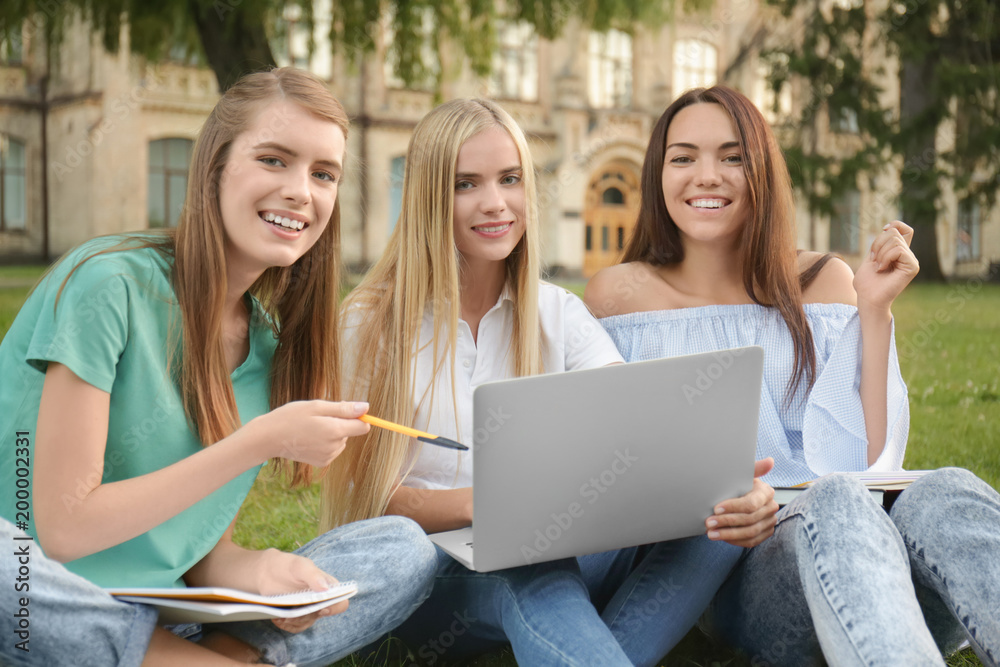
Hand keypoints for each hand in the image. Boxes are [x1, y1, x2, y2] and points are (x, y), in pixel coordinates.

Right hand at [249, 400, 370, 466]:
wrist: (269, 438)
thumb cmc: (291, 417)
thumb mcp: (317, 406)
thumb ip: (344, 409)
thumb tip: (366, 408)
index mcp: (335, 431)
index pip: (363, 427)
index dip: (358, 417)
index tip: (345, 410)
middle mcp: (334, 447)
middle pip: (351, 432)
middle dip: (340, 422)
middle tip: (318, 417)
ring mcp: (328, 457)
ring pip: (342, 440)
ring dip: (332, 432)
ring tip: (311, 427)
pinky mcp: (322, 463)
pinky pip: (333, 449)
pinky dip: (326, 442)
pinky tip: (310, 438)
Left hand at [252, 549, 348, 633]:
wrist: (267, 572)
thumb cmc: (287, 566)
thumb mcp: (299, 566)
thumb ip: (313, 574)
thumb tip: (326, 588)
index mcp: (328, 586)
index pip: (340, 602)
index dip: (334, 607)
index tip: (320, 608)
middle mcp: (321, 599)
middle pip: (320, 615)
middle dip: (306, 615)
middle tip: (291, 612)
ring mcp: (309, 609)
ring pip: (308, 622)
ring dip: (294, 621)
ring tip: (280, 616)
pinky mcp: (297, 616)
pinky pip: (296, 627)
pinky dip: (287, 625)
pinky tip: (277, 618)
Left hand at [706, 458, 778, 547]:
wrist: (741, 495)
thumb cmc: (739, 483)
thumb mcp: (743, 475)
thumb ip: (754, 468)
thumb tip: (770, 461)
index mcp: (766, 492)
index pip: (750, 504)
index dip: (732, 507)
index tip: (715, 509)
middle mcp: (771, 508)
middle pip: (749, 519)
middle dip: (726, 522)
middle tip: (708, 523)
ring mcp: (770, 522)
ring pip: (750, 533)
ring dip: (728, 534)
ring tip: (710, 533)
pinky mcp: (766, 533)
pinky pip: (752, 542)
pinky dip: (735, 541)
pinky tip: (721, 537)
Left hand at [853, 220, 918, 312]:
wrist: (867, 298)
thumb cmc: (866, 282)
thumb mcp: (871, 257)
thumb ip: (880, 244)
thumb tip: (888, 229)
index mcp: (898, 253)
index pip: (904, 229)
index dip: (895, 225)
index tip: (883, 230)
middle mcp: (907, 255)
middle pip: (894, 233)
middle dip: (877, 244)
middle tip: (874, 260)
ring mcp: (911, 261)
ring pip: (895, 240)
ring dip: (880, 253)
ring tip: (878, 266)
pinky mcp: (913, 267)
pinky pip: (898, 250)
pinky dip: (885, 258)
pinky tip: (882, 269)